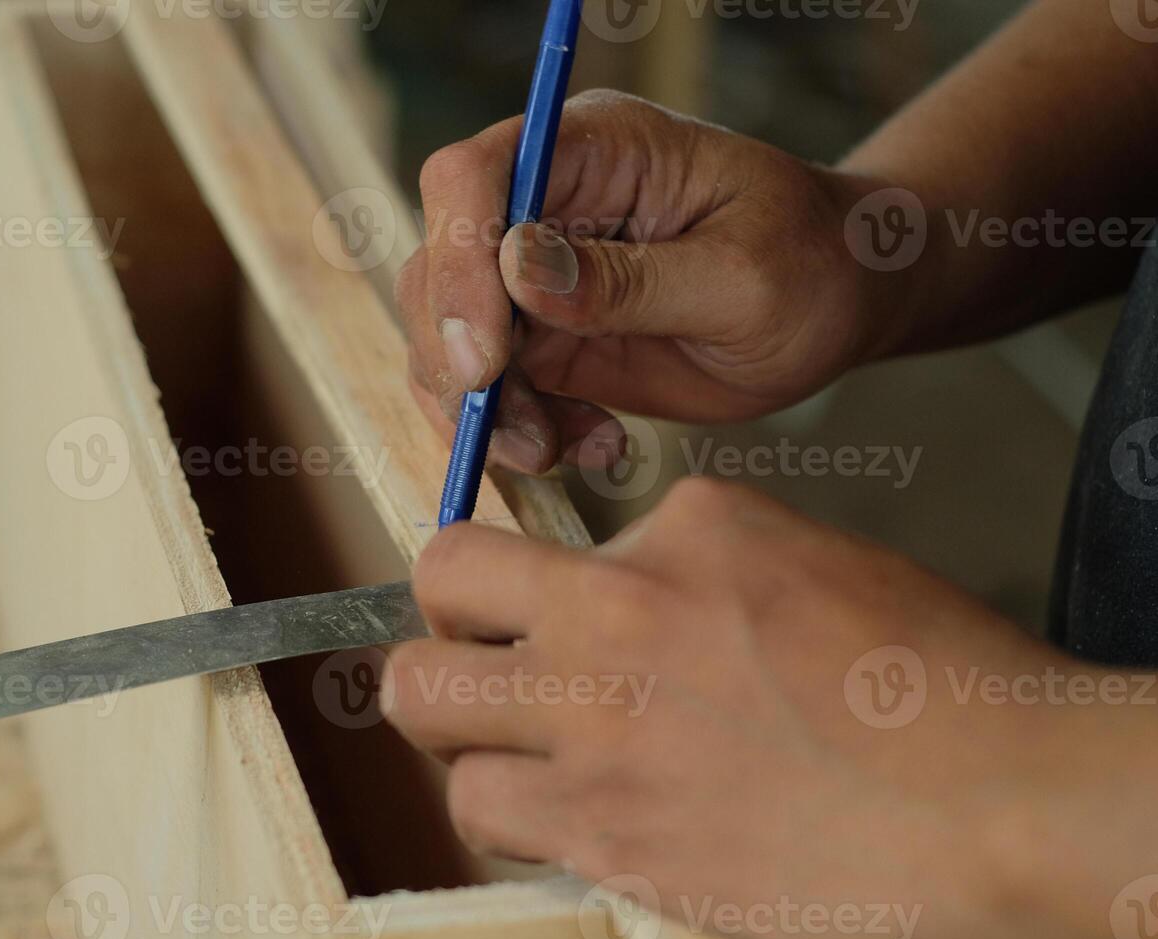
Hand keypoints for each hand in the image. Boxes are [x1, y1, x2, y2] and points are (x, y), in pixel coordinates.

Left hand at [383, 478, 1157, 938]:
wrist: (990, 807)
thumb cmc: (937, 693)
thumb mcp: (811, 563)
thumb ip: (699, 565)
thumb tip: (638, 592)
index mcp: (684, 527)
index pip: (552, 525)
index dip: (524, 576)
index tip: (527, 608)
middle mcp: (616, 607)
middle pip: (439, 577)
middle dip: (449, 616)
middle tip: (483, 657)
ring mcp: (592, 717)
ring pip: (421, 699)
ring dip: (461, 723)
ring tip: (516, 748)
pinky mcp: (597, 827)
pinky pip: (479, 809)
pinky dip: (504, 812)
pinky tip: (562, 814)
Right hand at [399, 90, 908, 473]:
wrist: (837, 305)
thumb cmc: (813, 264)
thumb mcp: (742, 278)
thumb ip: (631, 280)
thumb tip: (518, 271)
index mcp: (594, 150)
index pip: (474, 179)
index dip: (458, 263)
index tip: (488, 359)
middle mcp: (545, 204)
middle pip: (438, 267)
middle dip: (459, 360)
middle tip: (525, 435)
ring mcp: (534, 276)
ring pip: (449, 340)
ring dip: (487, 411)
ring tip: (559, 451)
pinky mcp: (543, 338)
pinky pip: (491, 392)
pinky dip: (521, 433)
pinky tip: (595, 447)